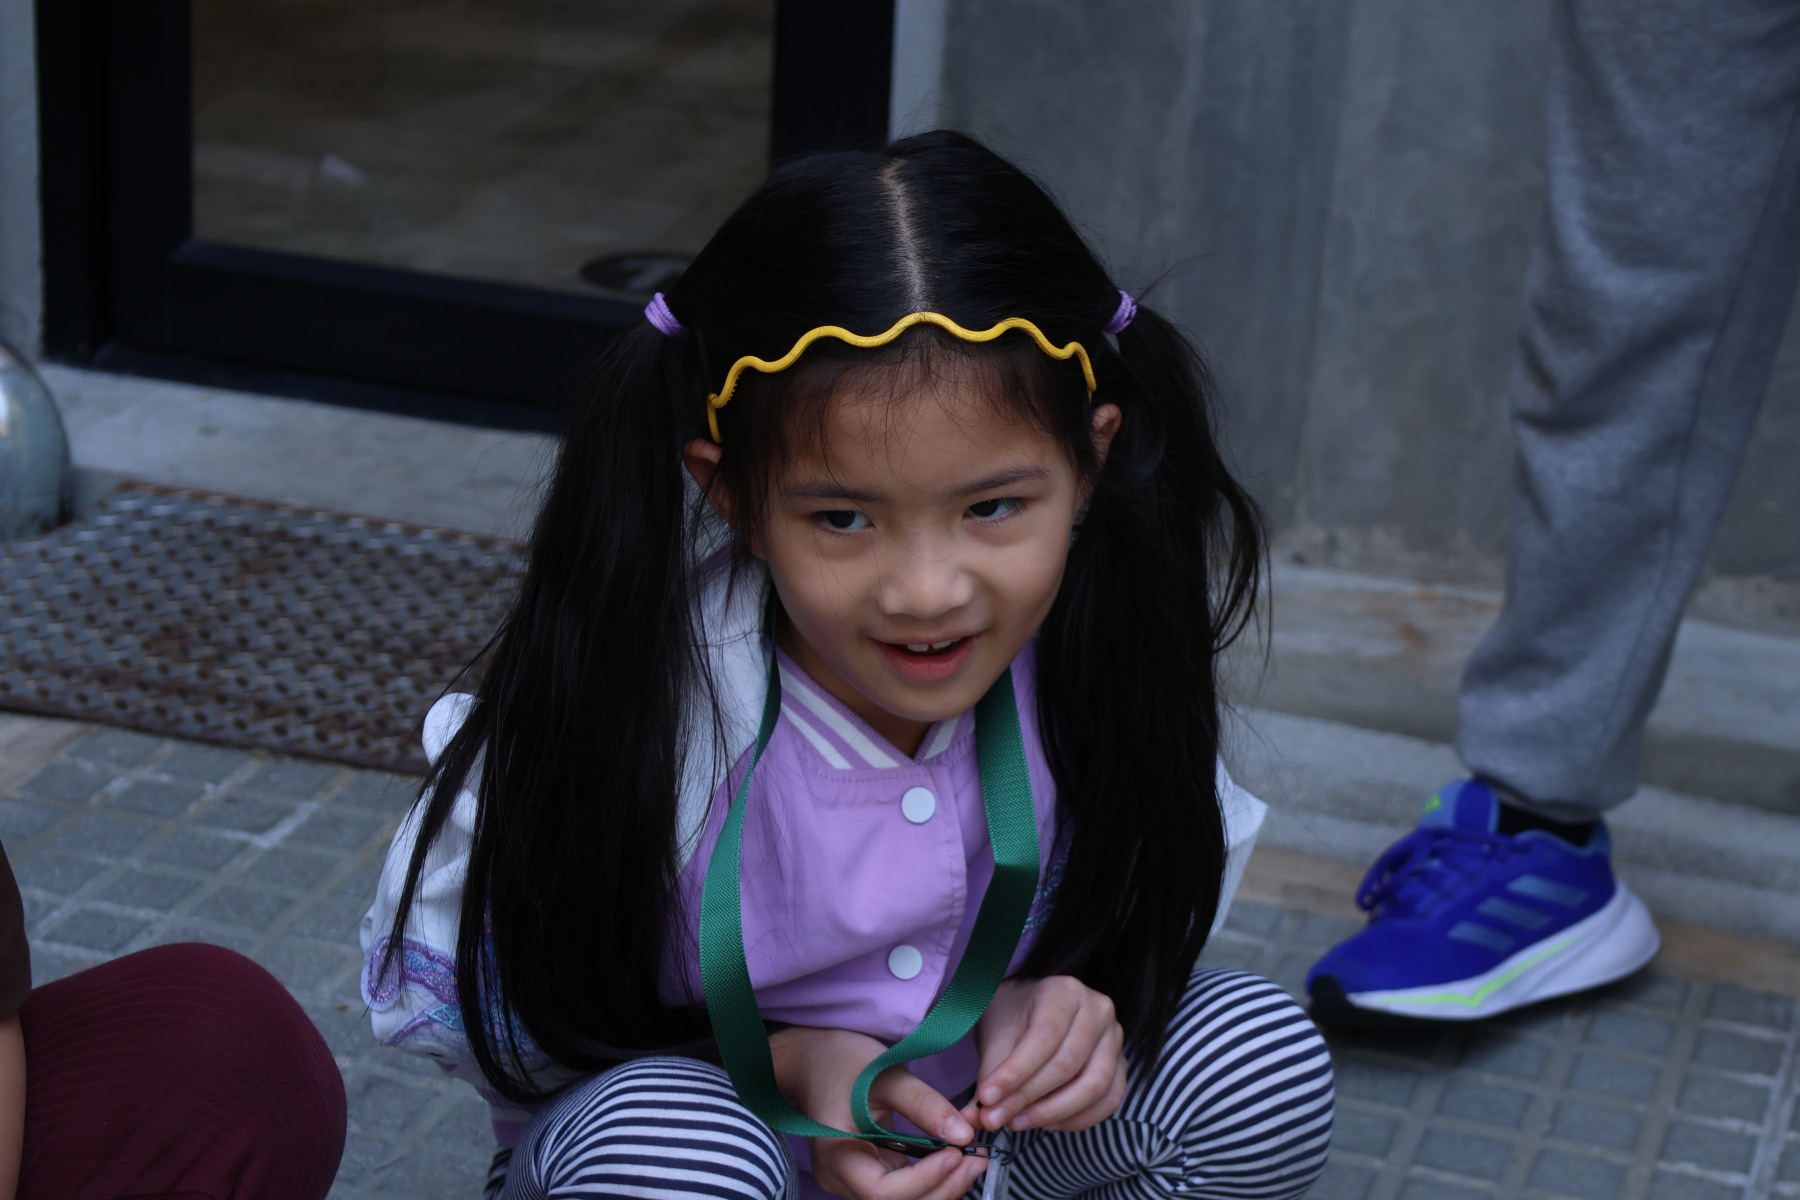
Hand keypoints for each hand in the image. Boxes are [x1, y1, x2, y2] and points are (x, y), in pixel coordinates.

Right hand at [770, 1025, 988, 1199]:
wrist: (812, 1059)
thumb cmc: (842, 1060)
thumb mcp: (885, 1074)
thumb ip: (924, 1105)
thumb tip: (964, 1135)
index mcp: (836, 1155)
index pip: (883, 1192)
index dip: (924, 1180)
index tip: (956, 1153)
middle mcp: (840, 1178)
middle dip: (941, 1189)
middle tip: (976, 1160)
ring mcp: (851, 1181)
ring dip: (940, 1188)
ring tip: (972, 1160)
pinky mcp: (866, 1175)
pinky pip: (902, 1191)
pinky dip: (930, 1181)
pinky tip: (954, 1160)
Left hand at [964, 976, 1125, 1133]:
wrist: (1032, 1012)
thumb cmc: (1014, 1020)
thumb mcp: (996, 1037)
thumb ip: (992, 1076)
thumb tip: (981, 1117)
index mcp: (1064, 991)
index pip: (1043, 1038)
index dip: (1015, 1073)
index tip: (987, 1098)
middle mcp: (1097, 1010)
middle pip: (1068, 1064)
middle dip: (1028, 1098)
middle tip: (997, 1117)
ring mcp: (1114, 1037)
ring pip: (1094, 1086)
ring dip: (1053, 1113)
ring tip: (1019, 1122)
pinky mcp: (1122, 1064)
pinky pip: (1110, 1100)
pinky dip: (1078, 1119)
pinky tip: (1047, 1123)